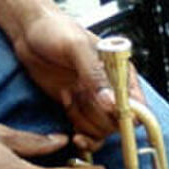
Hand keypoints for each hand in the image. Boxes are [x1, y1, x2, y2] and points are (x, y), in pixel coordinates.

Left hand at [12, 10, 144, 140]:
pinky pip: (90, 135)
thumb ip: (95, 74)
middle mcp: (112, 91)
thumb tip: (111, 102)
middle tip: (79, 94)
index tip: (107, 109)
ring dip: (84, 123)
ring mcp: (95, 103)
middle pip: (120, 123)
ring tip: (69, 97)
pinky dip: (82, 137)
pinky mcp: (79, 111)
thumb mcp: (76, 47)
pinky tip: (71, 127)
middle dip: (98, 116)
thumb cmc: (55, 30)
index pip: (139, 105)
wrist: (29, 33)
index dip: (127, 113)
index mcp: (121, 74)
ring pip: (103, 131)